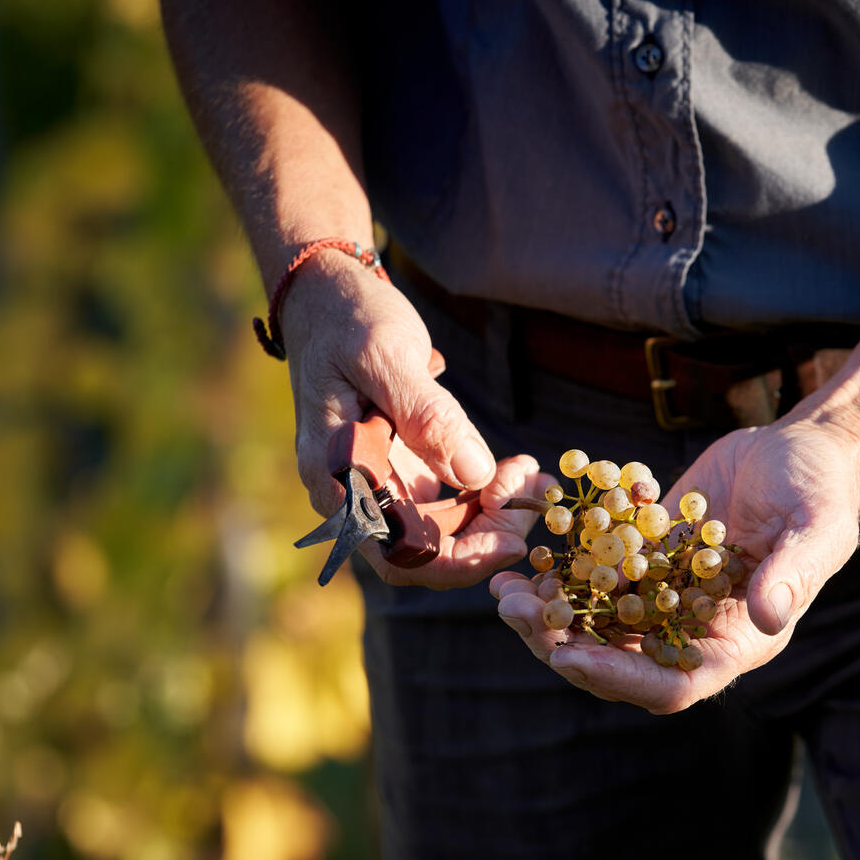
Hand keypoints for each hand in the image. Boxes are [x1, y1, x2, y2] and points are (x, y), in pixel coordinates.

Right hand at [280, 256, 545, 587]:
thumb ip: (427, 415)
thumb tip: (473, 473)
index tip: (513, 541)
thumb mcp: (387, 355)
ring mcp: (376, 488)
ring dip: (491, 517)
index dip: (459, 561)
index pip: (399, 555)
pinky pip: (445, 508)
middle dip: (486, 536)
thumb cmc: (349, 320)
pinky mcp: (398, 476)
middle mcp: (351, 496)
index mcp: (336, 476)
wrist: (328, 297)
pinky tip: (512, 468)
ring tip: (526, 472)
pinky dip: (483, 497)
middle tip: (530, 494)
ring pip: (442, 536)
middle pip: (426, 554)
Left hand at [493, 419, 859, 711]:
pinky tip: (523, 550)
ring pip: (595, 624)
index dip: (619, 678)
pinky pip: (595, 577)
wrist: (800, 448)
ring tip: (503, 588)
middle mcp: (694, 629)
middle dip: (562, 644)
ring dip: (549, 612)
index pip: (673, 684)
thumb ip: (793, 573)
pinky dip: (560, 570)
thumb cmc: (820, 489)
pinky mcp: (645, 561)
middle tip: (515, 611)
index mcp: (737, 641)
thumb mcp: (817, 526)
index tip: (569, 656)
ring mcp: (665, 597)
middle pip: (618, 662)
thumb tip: (768, 618)